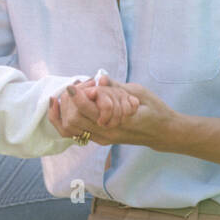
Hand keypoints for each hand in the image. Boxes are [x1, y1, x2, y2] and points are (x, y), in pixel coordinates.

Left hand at [53, 79, 177, 150]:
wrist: (162, 132)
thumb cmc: (154, 109)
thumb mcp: (139, 92)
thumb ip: (117, 87)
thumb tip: (100, 79)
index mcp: (119, 121)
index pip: (89, 111)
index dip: (77, 97)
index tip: (73, 85)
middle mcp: (107, 133)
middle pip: (73, 120)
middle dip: (69, 102)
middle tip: (73, 87)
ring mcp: (103, 139)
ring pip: (70, 129)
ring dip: (64, 110)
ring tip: (67, 94)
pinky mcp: (100, 140)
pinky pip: (74, 133)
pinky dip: (63, 119)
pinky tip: (57, 106)